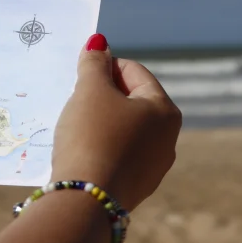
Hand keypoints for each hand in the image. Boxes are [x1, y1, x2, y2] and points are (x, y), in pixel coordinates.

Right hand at [52, 34, 181, 210]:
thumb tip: (98, 42)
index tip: (80, 70)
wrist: (85, 200)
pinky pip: (117, 154)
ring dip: (100, 121)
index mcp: (164, 110)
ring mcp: (152, 166)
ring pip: (123, 129)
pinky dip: (100, 145)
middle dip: (102, 95)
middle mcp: (166, 138)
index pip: (134, 72)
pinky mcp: (134, 187)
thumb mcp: (89, 92)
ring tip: (74, 124)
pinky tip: (80, 149)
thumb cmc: (91, 136)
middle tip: (75, 97)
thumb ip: (93, 63)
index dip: (105, 65)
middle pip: (131, 101)